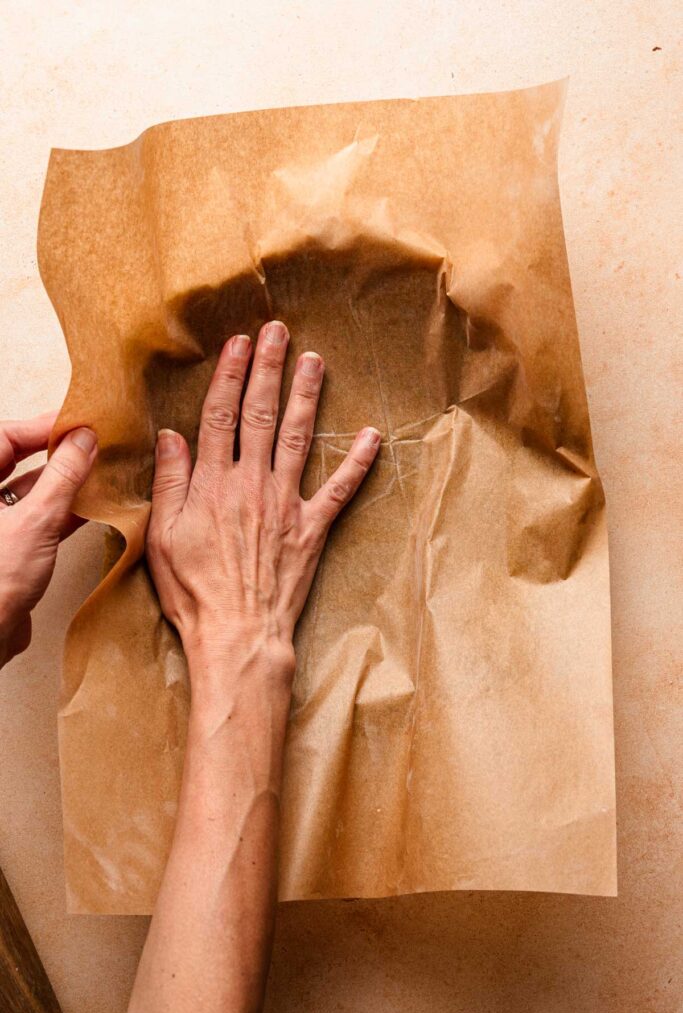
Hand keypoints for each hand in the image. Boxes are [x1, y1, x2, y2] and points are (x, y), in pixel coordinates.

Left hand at [0, 413, 97, 666]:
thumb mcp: (36, 521)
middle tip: (93, 443)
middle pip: (17, 459)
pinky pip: (36, 518)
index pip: (6, 436)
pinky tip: (92, 506)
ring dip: (64, 483)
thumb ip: (62, 477)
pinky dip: (62, 511)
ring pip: (29, 490)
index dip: (44, 427)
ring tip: (100, 473)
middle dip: (57, 452)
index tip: (80, 423)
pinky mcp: (7, 548)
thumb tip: (83, 440)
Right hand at [146, 320, 379, 678]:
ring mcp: (286, 503)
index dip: (230, 376)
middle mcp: (252, 484)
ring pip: (297, 437)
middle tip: (278, 332)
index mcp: (212, 484)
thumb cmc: (194, 592)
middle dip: (269, 369)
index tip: (238, 343)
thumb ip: (170, 484)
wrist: (238, 634)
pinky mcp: (313, 528)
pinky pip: (339, 490)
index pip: (220, 416)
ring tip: (315, 360)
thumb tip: (171, 437)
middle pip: (260, 414)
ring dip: (307, 396)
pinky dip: (357, 463)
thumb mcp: (163, 538)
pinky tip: (372, 436)